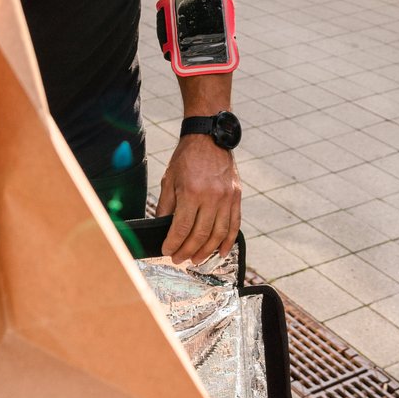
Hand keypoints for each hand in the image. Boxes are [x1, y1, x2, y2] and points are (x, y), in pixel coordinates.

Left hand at [155, 134, 241, 265]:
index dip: (173, 243)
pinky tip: (221, 253)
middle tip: (178, 259)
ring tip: (196, 260)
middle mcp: (211, 196)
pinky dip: (228, 242)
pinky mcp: (236, 197)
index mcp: (191, 192)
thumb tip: (163, 229)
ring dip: (207, 251)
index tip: (167, 251)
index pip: (181, 227)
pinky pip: (234, 225)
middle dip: (187, 251)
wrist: (209, 137)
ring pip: (218, 234)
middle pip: (200, 234)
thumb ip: (165, 206)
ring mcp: (226, 198)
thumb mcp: (169, 179)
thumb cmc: (186, 158)